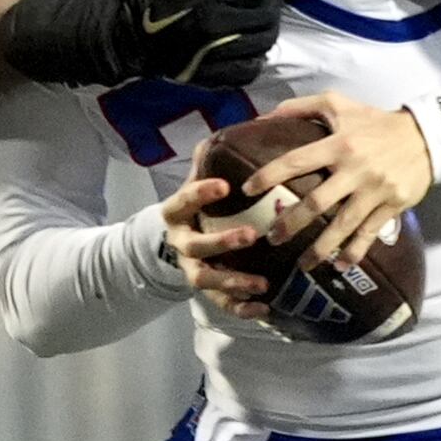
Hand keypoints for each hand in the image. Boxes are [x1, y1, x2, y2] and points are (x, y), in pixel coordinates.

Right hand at [120, 0, 279, 86]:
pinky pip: (247, 72)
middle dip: (270, 7)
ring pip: (262, 44)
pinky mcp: (210, 76)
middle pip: (266, 18)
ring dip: (267, 32)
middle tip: (264, 4)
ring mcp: (214, 55)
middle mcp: (216, 27)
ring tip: (259, 26)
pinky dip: (256, 61)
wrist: (129, 33)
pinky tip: (251, 51)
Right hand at [159, 141, 271, 320]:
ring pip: (206, 279)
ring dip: (233, 281)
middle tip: (250, 235)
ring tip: (262, 283)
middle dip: (222, 242)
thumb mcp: (200, 177)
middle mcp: (180, 242)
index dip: (200, 193)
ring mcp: (192, 268)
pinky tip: (264, 307)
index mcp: (175, 212)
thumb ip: (209, 157)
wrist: (182, 236)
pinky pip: (221, 303)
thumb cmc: (199, 203)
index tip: (224, 185)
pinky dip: (241, 308)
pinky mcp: (208, 289)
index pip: (183, 200)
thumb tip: (231, 132)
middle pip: (196, 246)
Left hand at [244, 92, 432, 269]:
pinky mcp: (393, 205)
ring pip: (343, 225)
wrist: (426, 136)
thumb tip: (262, 117)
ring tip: (301, 264)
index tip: (248, 190)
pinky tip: (338, 265)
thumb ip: (299, 107)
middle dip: (291, 223)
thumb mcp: (338, 104)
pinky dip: (354, 251)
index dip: (269, 176)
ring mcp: (374, 190)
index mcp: (337, 144)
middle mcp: (354, 169)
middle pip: (316, 202)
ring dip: (320, 248)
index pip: (295, 161)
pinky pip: (369, 233)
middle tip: (271, 238)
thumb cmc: (374, 121)